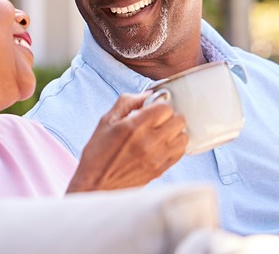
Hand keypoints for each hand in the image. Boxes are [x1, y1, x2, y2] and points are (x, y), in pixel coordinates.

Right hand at [66, 92, 186, 192]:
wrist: (95, 185)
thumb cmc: (98, 153)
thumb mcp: (106, 120)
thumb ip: (128, 101)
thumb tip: (149, 94)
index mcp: (134, 127)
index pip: (165, 107)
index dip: (159, 105)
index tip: (152, 109)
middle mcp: (149, 142)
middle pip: (179, 120)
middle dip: (169, 116)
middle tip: (157, 120)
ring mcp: (157, 158)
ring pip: (183, 136)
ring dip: (174, 132)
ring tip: (162, 133)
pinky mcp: (161, 170)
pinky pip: (180, 152)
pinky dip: (175, 146)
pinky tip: (163, 145)